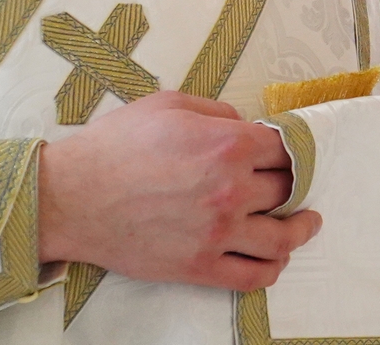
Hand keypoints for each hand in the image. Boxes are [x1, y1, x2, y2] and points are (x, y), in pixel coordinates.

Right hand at [36, 90, 322, 289]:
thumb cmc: (116, 145)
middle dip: (292, 182)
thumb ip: (218, 112)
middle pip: (286, 189)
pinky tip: (277, 257)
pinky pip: (253, 275)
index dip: (292, 147)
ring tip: (307, 223)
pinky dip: (273, 268)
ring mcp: (218, 232)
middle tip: (292, 181)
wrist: (72, 196)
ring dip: (300, 229)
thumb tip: (246, 126)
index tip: (292, 150)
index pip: (285, 148)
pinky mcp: (200, 266)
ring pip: (282, 238)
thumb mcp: (169, 104)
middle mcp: (231, 190)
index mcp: (228, 144)